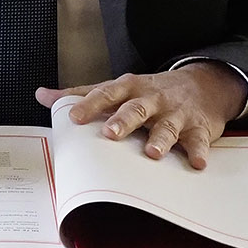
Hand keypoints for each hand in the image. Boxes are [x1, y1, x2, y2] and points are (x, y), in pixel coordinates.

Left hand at [37, 62, 244, 168]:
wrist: (204, 84)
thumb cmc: (151, 92)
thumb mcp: (118, 87)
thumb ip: (82, 94)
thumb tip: (43, 96)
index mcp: (130, 88)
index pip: (107, 93)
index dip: (90, 104)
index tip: (73, 117)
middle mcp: (152, 99)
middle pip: (136, 108)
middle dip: (124, 120)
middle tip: (110, 133)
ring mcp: (176, 113)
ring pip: (167, 126)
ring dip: (161, 138)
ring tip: (153, 152)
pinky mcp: (198, 128)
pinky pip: (198, 141)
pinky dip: (199, 151)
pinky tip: (197, 163)